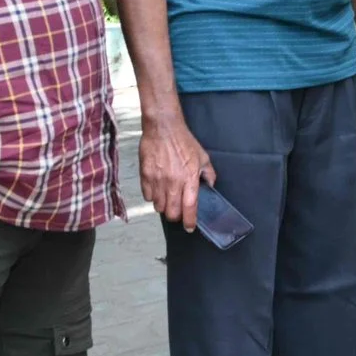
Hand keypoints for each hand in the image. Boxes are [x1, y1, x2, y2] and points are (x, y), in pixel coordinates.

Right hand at [140, 109, 214, 230]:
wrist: (163, 128)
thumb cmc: (183, 141)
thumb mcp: (203, 156)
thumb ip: (208, 173)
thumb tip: (210, 186)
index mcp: (189, 178)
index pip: (190, 207)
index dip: (190, 221)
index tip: (190, 227)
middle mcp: (173, 182)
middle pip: (171, 212)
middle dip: (175, 217)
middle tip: (178, 212)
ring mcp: (157, 180)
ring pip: (158, 206)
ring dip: (163, 207)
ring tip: (167, 199)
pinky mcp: (145, 176)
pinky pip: (147, 196)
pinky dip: (152, 197)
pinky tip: (157, 190)